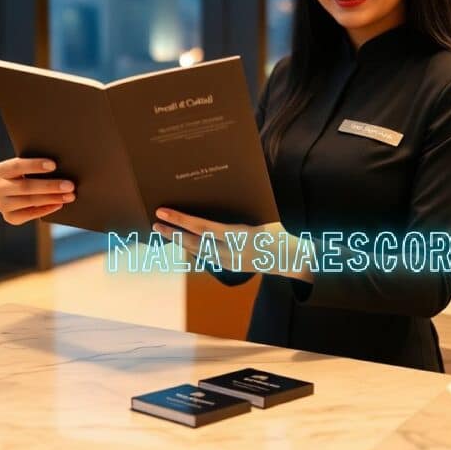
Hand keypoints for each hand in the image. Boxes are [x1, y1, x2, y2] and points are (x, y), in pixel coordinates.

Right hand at [0, 157, 75, 225]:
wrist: (26, 190)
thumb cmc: (33, 173)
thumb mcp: (31, 166)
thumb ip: (40, 164)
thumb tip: (63, 162)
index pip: (16, 166)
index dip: (34, 165)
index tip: (54, 165)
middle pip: (25, 186)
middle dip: (49, 186)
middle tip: (70, 185)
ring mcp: (1, 204)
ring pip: (29, 201)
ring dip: (52, 198)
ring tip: (70, 196)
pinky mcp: (9, 217)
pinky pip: (29, 215)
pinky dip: (45, 209)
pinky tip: (59, 204)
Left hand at [153, 208, 314, 282]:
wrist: (295, 260)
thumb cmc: (281, 230)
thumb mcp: (265, 214)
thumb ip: (242, 205)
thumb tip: (222, 183)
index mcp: (241, 236)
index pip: (204, 228)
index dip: (181, 220)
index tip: (163, 212)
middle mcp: (232, 252)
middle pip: (195, 243)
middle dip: (173, 233)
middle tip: (155, 222)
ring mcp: (230, 262)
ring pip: (197, 252)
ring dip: (178, 241)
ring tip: (162, 230)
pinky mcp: (230, 266)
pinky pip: (205, 256)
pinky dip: (191, 247)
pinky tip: (181, 240)